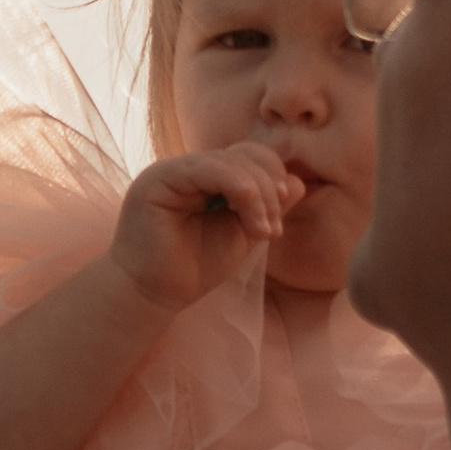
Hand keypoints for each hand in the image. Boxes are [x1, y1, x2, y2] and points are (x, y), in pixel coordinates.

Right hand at [108, 144, 304, 314]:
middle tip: (271, 232)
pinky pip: (209, 169)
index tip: (276, 225)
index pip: (248, 158)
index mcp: (205, 177)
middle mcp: (187, 168)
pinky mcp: (158, 179)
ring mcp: (170, 170)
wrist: (153, 294)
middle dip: (270, 191)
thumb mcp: (241, 234)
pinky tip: (249, 223)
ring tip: (262, 233)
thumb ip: (266, 207)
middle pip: (246, 155)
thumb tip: (297, 182)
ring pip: (232, 161)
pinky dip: (241, 191)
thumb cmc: (192, 268)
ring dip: (259, 196)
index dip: (273, 181)